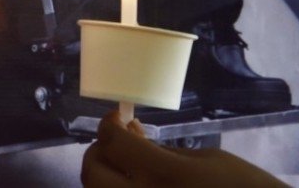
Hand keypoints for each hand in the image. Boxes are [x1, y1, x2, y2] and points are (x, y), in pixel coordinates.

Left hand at [81, 110, 287, 186]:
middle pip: (92, 172)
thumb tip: (130, 132)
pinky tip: (136, 182)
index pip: (113, 142)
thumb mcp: (206, 158)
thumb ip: (160, 149)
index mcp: (164, 176)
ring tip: (125, 164)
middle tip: (117, 141)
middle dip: (98, 151)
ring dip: (104, 175)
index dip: (109, 124)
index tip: (118, 116)